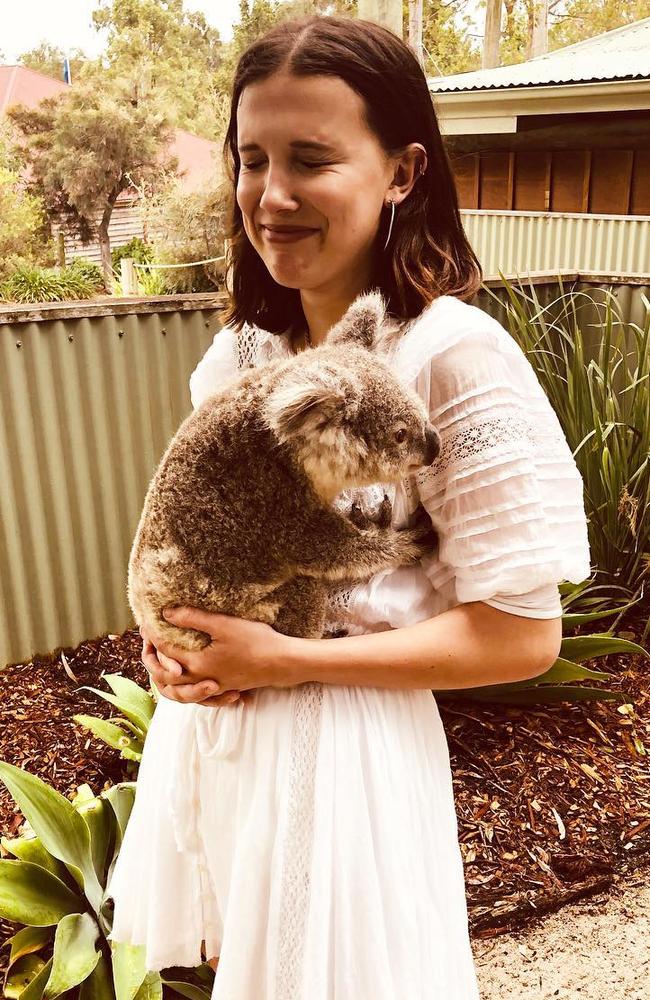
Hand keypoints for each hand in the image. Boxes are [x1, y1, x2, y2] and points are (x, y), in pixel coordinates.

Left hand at [140, 605, 292, 704]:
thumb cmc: (256, 642)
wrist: (283, 663)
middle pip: (165, 675)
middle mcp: (201, 679)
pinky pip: (198, 694)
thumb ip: (193, 618)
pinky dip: (189, 687)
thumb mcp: (223, 624)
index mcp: (197, 664)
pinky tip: (193, 677)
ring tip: (164, 662)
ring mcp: (214, 686)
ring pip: (180, 689)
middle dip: (153, 658)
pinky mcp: (226, 687)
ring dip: (167, 677)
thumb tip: (166, 613)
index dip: (153, 633)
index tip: (147, 621)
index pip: (165, 649)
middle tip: (148, 641)